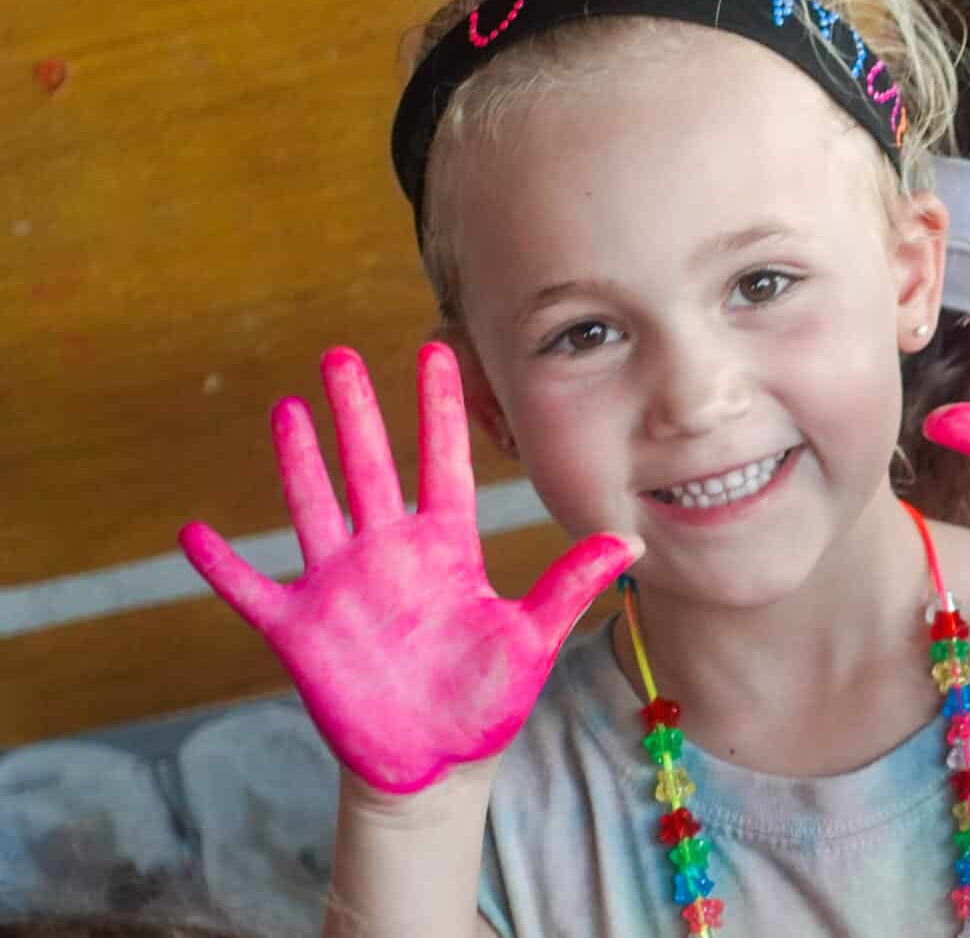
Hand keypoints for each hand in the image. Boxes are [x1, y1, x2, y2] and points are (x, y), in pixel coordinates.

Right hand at [179, 344, 636, 795]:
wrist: (436, 761)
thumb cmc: (486, 700)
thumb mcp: (533, 639)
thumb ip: (571, 586)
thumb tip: (631, 542)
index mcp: (446, 550)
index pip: (442, 463)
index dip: (439, 409)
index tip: (436, 351)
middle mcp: (389, 555)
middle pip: (369, 467)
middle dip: (356, 412)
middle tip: (338, 353)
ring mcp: (341, 587)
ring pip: (314, 508)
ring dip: (297, 460)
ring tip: (288, 407)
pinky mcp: (300, 630)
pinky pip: (251, 591)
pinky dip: (221, 567)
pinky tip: (193, 533)